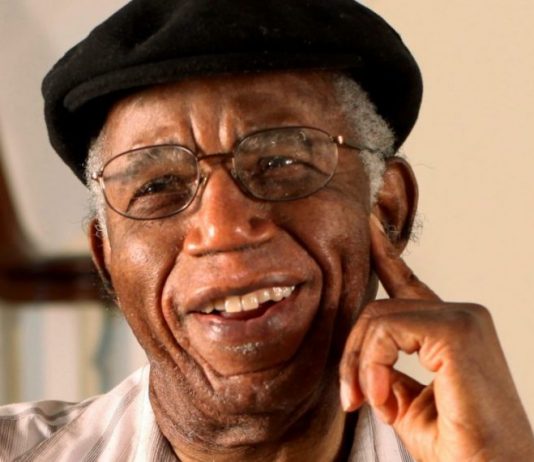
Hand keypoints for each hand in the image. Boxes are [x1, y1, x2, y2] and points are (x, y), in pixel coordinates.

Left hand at [339, 216, 533, 460]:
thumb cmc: (456, 447)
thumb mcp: (405, 402)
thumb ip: (386, 370)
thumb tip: (367, 357)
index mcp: (448, 329)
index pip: (409, 283)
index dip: (386, 253)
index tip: (369, 223)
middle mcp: (460, 315)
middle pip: (378, 309)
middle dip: (353, 353)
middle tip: (351, 398)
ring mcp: (461, 318)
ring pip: (378, 317)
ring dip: (360, 363)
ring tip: (368, 402)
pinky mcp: (457, 330)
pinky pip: (387, 330)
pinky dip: (372, 364)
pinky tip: (381, 398)